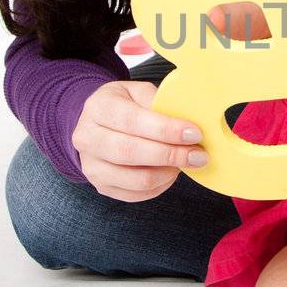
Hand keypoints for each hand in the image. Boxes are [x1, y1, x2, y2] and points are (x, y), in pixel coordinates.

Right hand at [71, 79, 208, 201]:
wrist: (97, 123)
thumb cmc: (124, 105)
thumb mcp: (138, 92)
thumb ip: (159, 103)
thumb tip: (189, 124)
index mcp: (98, 107)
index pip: (132, 121)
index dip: (166, 130)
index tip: (194, 134)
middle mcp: (87, 138)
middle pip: (131, 152)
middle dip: (171, 155)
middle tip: (199, 155)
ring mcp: (91, 165)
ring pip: (136, 179)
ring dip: (168, 173)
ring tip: (186, 162)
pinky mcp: (101, 186)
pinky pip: (136, 194)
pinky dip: (160, 186)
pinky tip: (171, 172)